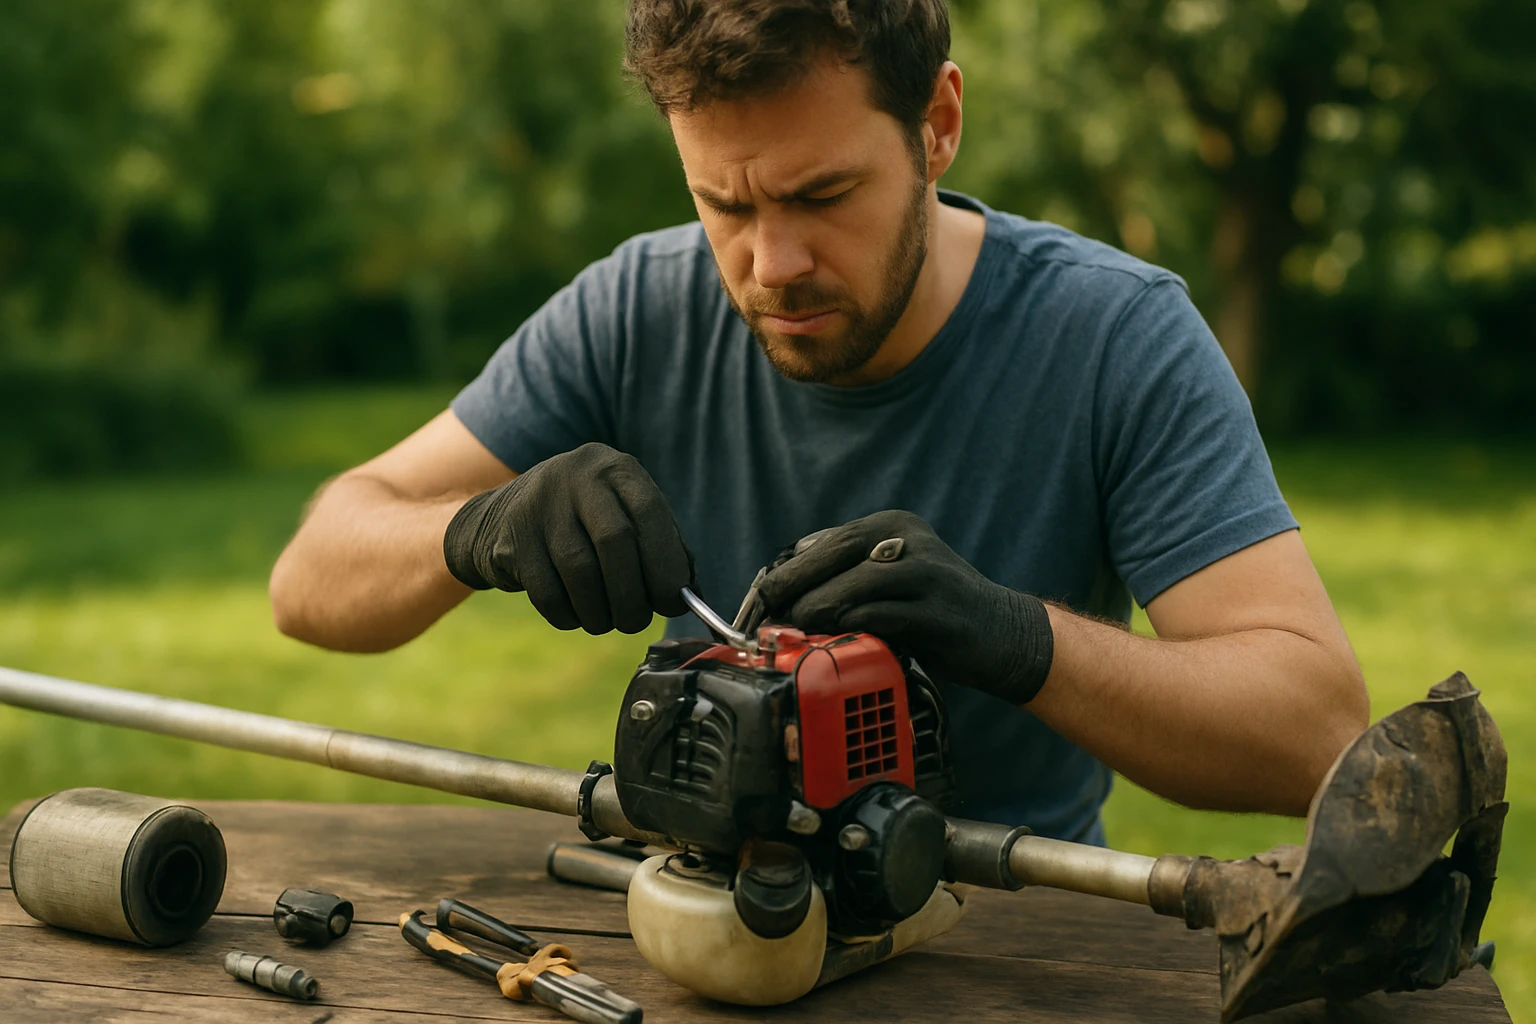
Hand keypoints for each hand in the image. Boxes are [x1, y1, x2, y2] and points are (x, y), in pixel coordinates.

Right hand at [443, 442, 693, 633]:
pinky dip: (568, 615)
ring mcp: (540, 503)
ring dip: (600, 611)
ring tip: (607, 621)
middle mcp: (577, 476)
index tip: (673, 601)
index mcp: (616, 468)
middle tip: (637, 622)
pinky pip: (547, 590)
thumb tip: (692, 596)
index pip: (650, 512)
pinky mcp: (512, 537)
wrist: (502, 516)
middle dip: (632, 595)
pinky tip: (577, 616)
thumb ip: (663, 549)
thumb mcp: (625, 517)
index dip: (666, 563)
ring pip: (580, 570)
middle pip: (615, 542)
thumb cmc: (585, 524)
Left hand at [756, 510, 1053, 704]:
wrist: (1003, 634)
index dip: (787, 571)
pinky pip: (882, 618)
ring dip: (817, 612)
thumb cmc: (933, 611)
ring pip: (853, 586)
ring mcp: (927, 572)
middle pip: (833, 556)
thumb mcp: (890, 580)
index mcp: (892, 526)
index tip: (758, 598)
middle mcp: (908, 539)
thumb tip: (781, 589)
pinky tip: (836, 642)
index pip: (826, 542)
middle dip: (793, 588)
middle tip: (764, 616)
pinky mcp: (939, 611)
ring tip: (795, 631)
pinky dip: (852, 630)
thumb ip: (846, 576)